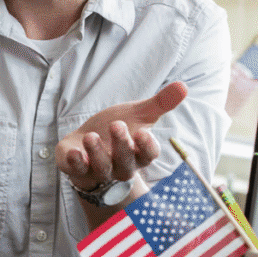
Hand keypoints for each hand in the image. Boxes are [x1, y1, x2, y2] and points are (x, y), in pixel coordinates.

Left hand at [56, 82, 187, 190]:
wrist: (84, 142)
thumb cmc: (114, 129)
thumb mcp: (136, 115)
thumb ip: (159, 104)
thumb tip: (183, 86)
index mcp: (138, 154)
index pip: (148, 155)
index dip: (146, 146)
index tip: (143, 132)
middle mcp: (120, 166)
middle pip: (125, 162)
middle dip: (121, 145)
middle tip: (116, 125)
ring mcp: (98, 170)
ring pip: (102, 167)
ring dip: (97, 152)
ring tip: (91, 136)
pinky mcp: (77, 169)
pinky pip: (77, 170)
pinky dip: (75, 163)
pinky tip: (73, 152)